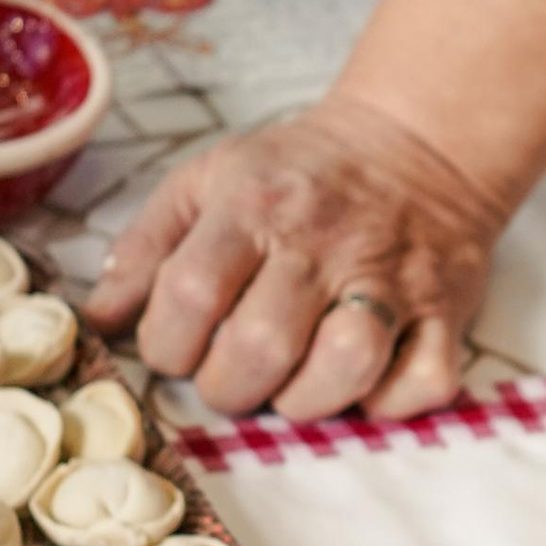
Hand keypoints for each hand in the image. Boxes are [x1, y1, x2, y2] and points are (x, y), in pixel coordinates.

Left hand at [84, 90, 497, 417]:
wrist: (416, 143)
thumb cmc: (298, 176)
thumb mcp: (208, 181)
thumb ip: (148, 247)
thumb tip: (99, 319)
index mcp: (253, 205)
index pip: (189, 295)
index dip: (167, 346)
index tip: (176, 349)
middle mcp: (322, 242)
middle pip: (260, 345)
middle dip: (229, 388)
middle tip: (231, 379)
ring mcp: (391, 279)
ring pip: (345, 366)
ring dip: (306, 401)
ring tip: (292, 387)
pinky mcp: (447, 312)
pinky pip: (422, 383)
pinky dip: (388, 402)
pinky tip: (362, 385)